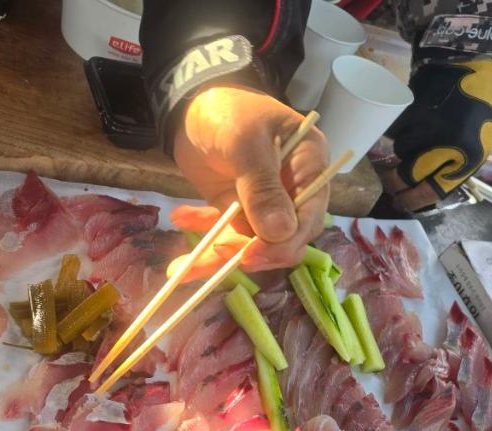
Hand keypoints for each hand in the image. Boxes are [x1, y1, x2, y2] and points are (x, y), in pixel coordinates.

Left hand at [170, 85, 329, 280]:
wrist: (193, 105)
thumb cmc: (229, 111)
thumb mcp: (245, 142)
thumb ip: (262, 187)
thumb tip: (280, 232)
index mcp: (309, 166)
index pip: (309, 217)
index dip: (284, 242)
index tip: (251, 254)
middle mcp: (294, 190)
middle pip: (283, 238)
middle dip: (248, 253)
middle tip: (213, 252)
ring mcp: (266, 203)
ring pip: (251, 244)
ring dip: (218, 255)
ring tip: (184, 264)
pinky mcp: (239, 210)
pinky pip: (227, 235)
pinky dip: (204, 238)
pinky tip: (181, 219)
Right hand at [383, 59, 491, 211]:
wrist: (472, 62)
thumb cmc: (480, 106)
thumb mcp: (479, 142)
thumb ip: (457, 168)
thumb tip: (425, 191)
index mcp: (469, 158)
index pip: (432, 192)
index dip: (412, 201)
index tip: (401, 203)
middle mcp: (447, 146)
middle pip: (406, 176)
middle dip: (394, 183)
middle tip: (390, 184)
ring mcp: (426, 127)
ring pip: (400, 151)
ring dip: (404, 148)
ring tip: (416, 135)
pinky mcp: (411, 110)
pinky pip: (394, 131)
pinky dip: (398, 129)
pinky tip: (412, 119)